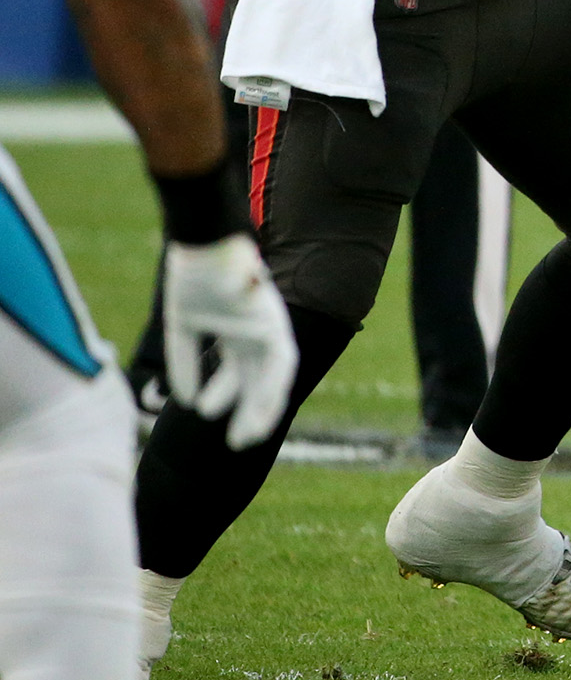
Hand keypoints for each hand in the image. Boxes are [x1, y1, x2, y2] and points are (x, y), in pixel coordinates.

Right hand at [161, 234, 297, 449]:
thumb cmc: (193, 274)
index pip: (244, 372)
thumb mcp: (183, 324)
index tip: (216, 421)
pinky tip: (240, 405)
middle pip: (260, 379)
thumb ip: (184, 360)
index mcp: (241, 330)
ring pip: (276, 376)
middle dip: (251, 411)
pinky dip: (263, 385)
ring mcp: (270, 324)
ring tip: (246, 438)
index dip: (234, 397)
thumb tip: (182, 400)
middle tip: (239, 444)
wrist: (202, 236)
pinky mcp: (275, 319)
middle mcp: (260, 330)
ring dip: (264, 407)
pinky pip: (279, 361)